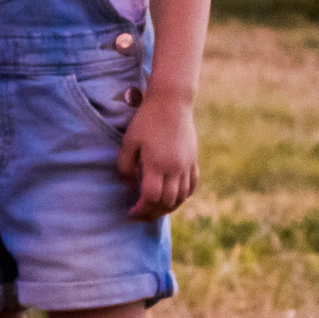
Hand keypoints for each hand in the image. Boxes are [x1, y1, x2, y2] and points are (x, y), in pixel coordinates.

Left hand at [118, 92, 198, 218]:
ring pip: (181, 197)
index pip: (151, 198)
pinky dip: (183, 196)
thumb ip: (125, 165)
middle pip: (167, 202)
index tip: (131, 212)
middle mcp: (175, 168)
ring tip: (155, 209)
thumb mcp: (128, 141)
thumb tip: (129, 185)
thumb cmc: (146, 121)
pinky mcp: (193, 160)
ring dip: (168, 207)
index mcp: (157, 165)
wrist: (172, 103)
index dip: (141, 210)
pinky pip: (192, 186)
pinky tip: (173, 198)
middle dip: (153, 213)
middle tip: (140, 215)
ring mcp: (187, 165)